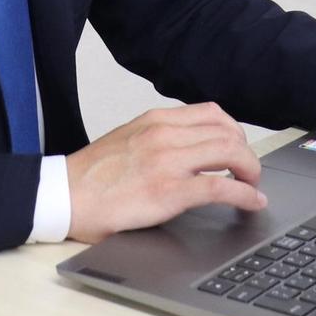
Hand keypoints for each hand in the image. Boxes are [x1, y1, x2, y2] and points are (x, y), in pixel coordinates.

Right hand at [64, 103, 266, 242]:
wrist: (63, 195)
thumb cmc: (91, 174)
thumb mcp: (128, 139)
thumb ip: (159, 138)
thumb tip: (191, 151)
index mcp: (155, 120)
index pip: (212, 113)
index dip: (235, 132)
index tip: (238, 149)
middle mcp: (164, 134)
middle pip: (228, 132)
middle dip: (247, 153)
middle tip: (248, 173)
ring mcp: (167, 161)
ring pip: (231, 152)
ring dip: (251, 171)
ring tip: (252, 186)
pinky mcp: (168, 191)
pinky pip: (220, 187)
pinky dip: (245, 194)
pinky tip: (252, 202)